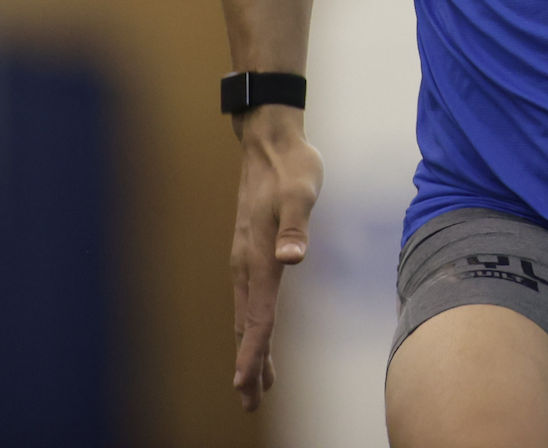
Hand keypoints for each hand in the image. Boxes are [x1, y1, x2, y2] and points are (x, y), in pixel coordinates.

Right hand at [228, 104, 322, 410]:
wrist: (269, 141)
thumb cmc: (292, 165)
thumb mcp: (302, 190)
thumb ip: (296, 225)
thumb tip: (292, 257)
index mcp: (260, 255)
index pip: (258, 315)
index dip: (254, 353)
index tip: (246, 386)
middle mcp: (247, 263)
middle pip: (248, 325)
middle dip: (249, 365)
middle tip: (250, 405)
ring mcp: (245, 258)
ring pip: (247, 315)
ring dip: (251, 351)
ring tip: (256, 386)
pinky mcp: (250, 251)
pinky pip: (250, 300)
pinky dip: (253, 326)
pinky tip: (258, 334)